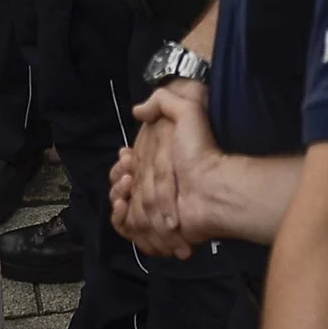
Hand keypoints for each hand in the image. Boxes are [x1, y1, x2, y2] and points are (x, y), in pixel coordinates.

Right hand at [120, 83, 218, 255]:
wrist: (210, 186)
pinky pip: (125, 227)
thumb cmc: (197, 150)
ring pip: (120, 203)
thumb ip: (163, 100)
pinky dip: (119, 218)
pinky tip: (123, 205)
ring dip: (117, 194)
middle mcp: (152, 186)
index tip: (127, 156)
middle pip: (121, 185)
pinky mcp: (151, 228)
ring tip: (128, 185)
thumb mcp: (187, 111)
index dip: (122, 162)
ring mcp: (151, 208)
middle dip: (118, 177)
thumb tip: (137, 111)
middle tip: (129, 174)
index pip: (127, 165)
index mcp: (157, 163)